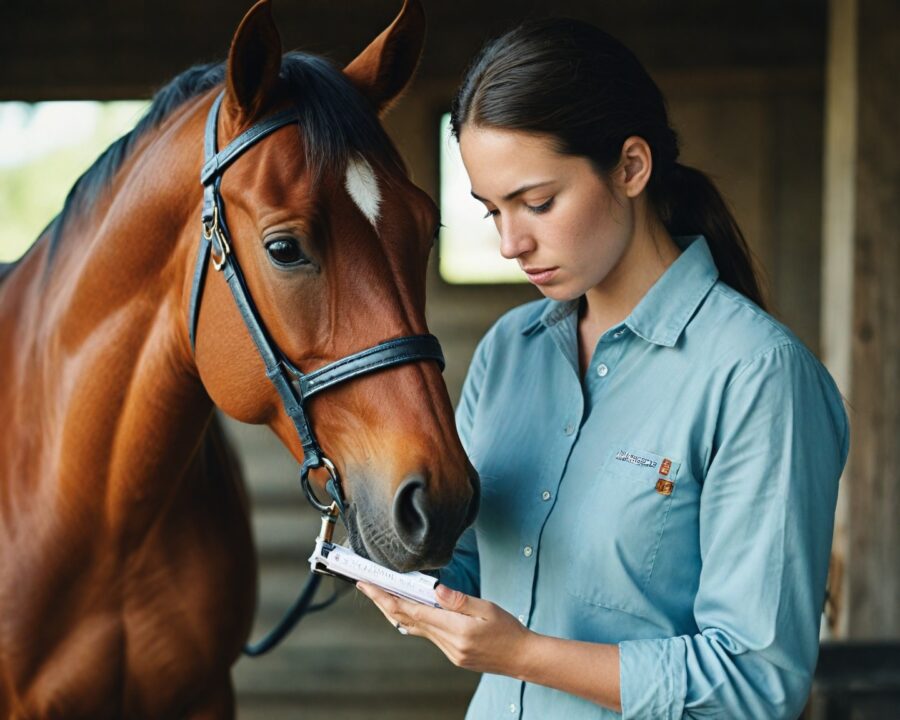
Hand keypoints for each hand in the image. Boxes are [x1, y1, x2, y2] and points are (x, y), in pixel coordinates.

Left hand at [356, 581, 532, 675]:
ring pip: (414, 628)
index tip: (370, 585)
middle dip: (383, 602)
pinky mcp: (453, 654)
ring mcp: (449, 652)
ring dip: (396, 611)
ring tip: (382, 594)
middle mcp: (448, 644)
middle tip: (366, 585)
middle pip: (406, 621)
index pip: (412, 611)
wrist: (523, 658)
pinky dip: (413, 620)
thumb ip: (459, 600)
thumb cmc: (508, 630)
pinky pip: (426, 635)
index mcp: (456, 630)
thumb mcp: (487, 608)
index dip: (387, 597)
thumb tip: (436, 588)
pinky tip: (408, 611)